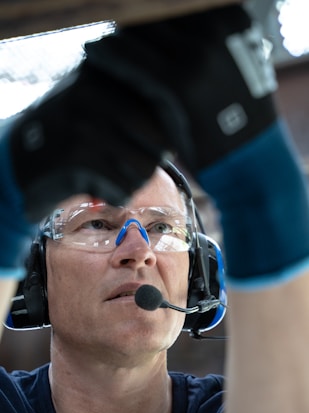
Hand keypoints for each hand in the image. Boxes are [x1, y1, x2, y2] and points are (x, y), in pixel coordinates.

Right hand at [7, 58, 168, 222]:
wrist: (15, 165)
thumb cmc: (64, 138)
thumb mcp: (93, 105)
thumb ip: (133, 103)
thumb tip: (181, 127)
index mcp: (106, 74)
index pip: (165, 110)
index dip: (161, 137)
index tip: (140, 147)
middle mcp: (97, 92)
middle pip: (161, 142)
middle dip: (146, 162)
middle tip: (121, 165)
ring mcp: (87, 123)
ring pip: (145, 169)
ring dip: (130, 181)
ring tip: (107, 175)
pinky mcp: (79, 158)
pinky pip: (124, 189)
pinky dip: (113, 195)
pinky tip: (94, 186)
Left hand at [87, 3, 277, 170]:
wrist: (248, 155)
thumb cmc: (231, 112)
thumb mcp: (223, 66)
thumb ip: (191, 41)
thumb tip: (146, 24)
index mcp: (230, 16)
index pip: (170, 1)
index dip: (144, 6)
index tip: (125, 10)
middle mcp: (216, 29)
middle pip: (152, 8)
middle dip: (129, 17)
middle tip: (105, 18)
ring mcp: (199, 55)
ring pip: (137, 28)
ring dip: (115, 32)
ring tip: (96, 39)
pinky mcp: (179, 84)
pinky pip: (130, 58)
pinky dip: (107, 53)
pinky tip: (92, 52)